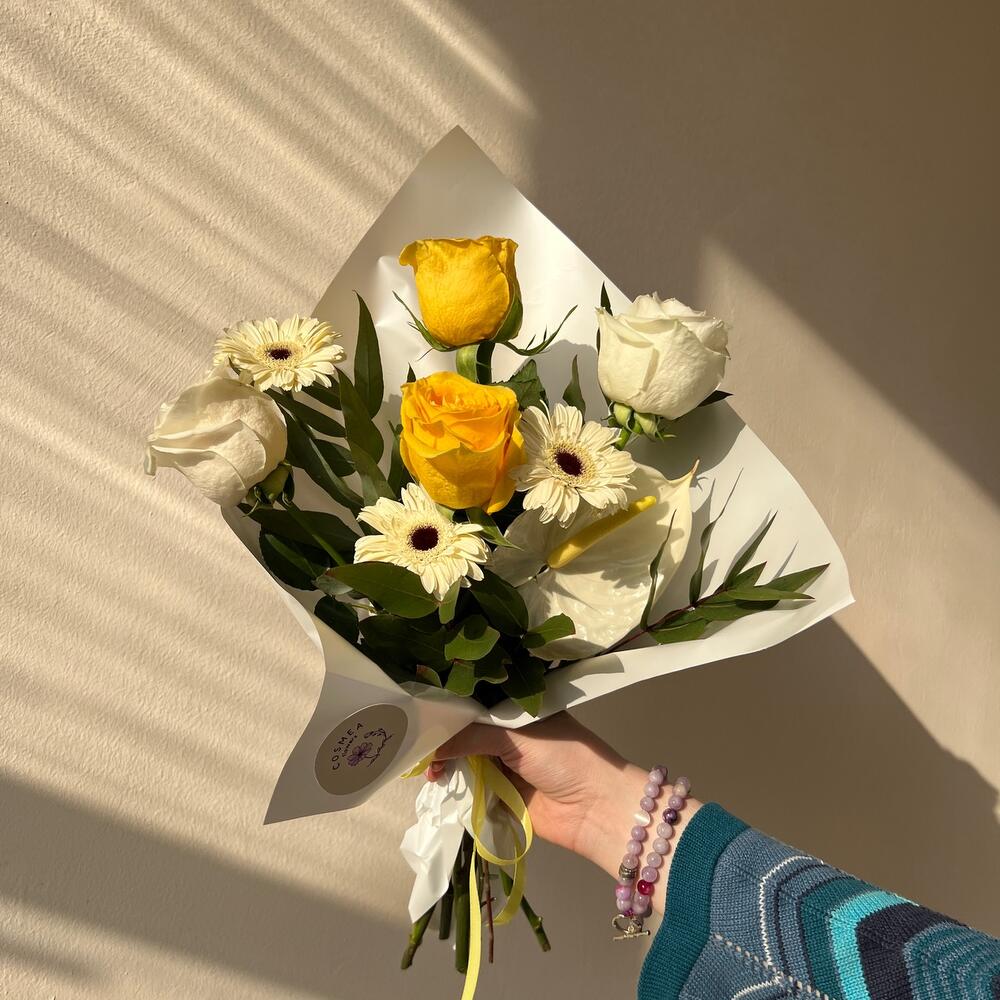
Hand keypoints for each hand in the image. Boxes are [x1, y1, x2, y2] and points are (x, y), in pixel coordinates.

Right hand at [429, 712, 700, 903]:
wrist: (595, 810)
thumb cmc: (565, 758)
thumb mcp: (517, 737)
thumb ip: (473, 736)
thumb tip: (433, 744)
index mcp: (521, 707)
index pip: (479, 700)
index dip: (452, 704)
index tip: (421, 706)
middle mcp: (512, 731)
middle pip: (468, 730)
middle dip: (444, 736)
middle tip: (415, 741)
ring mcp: (506, 763)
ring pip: (466, 758)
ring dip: (447, 763)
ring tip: (428, 768)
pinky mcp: (502, 792)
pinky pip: (472, 785)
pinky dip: (455, 785)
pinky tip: (436, 782)